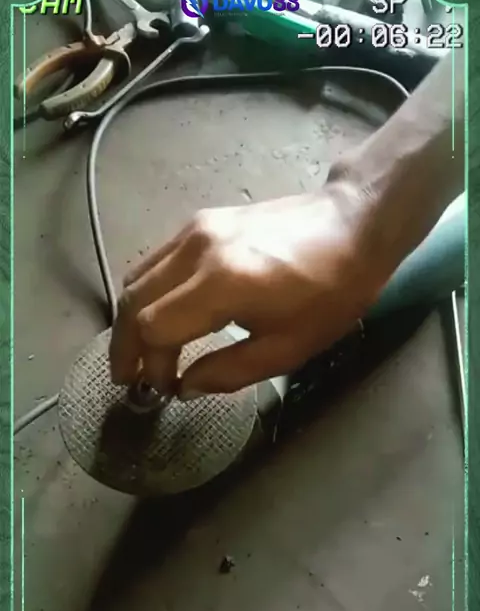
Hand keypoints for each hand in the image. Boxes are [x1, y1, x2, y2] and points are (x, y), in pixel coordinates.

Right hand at [109, 179, 387, 398]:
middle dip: (125, 345)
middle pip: (133, 300)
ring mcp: (194, 228)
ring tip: (141, 352)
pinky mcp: (200, 221)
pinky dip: (148, 293)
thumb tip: (186, 388)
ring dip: (132, 318)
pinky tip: (162, 316)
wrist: (353, 222)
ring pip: (138, 277)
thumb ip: (229, 372)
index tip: (163, 389)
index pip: (154, 328)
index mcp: (220, 284)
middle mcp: (196, 250)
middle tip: (130, 378)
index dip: (150, 364)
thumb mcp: (288, 347)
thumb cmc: (332, 290)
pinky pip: (156, 261)